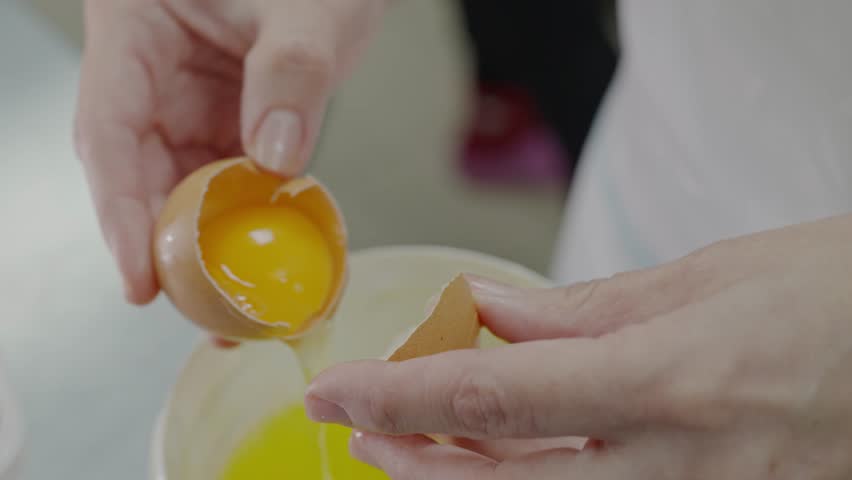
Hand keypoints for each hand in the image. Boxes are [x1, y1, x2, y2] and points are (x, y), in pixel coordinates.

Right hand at [74, 0, 386, 303]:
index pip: (108, 131)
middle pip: (139, 173)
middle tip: (202, 314)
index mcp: (135, 28)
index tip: (139, 281)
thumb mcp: (309, 8)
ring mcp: (190, 102)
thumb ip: (292, 74)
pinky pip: (227, 182)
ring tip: (236, 309)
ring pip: (182, 186)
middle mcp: (152, 74)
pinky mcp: (229, 121)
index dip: (120, 214)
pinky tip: (265, 263)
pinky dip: (244, 224)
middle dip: (166, 249)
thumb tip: (276, 160)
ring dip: (206, 249)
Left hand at [305, 214, 851, 478]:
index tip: (339, 391)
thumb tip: (490, 311)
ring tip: (422, 446)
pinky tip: (515, 459)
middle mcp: (681, 465)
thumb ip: (583, 310)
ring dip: (470, 478)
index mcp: (669, 382)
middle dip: (417, 460)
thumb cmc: (836, 292)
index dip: (400, 395)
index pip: (495, 396)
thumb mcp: (702, 276)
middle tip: (364, 430)